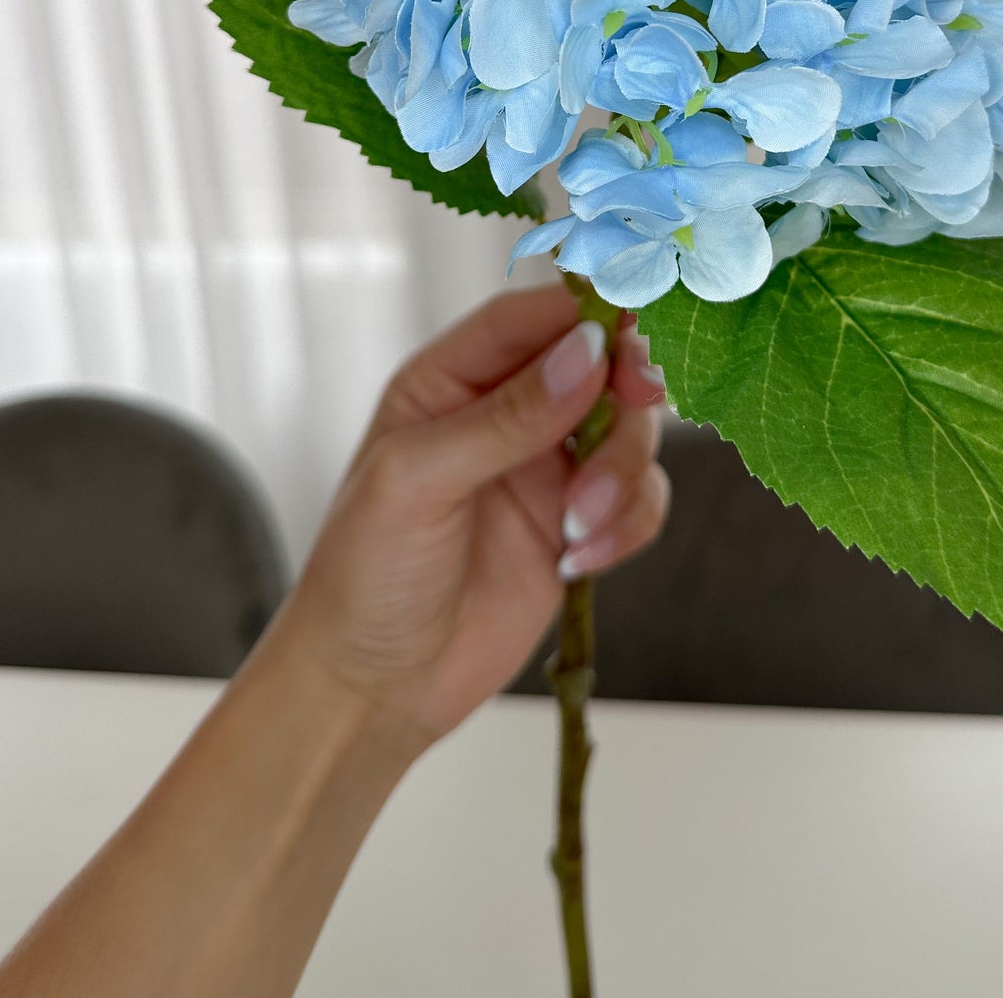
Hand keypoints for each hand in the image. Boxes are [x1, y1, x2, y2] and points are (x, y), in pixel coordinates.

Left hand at [276, 284, 668, 750]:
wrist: (373, 688)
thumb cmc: (362, 577)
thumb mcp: (416, 482)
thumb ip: (504, 417)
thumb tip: (585, 353)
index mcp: (451, 379)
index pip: (530, 318)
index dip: (586, 313)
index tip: (628, 331)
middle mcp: (507, 412)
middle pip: (600, 365)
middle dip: (624, 393)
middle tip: (633, 412)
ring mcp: (548, 468)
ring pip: (631, 431)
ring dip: (622, 474)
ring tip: (580, 529)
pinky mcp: (579, 525)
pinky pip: (639, 498)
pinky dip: (629, 524)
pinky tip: (580, 561)